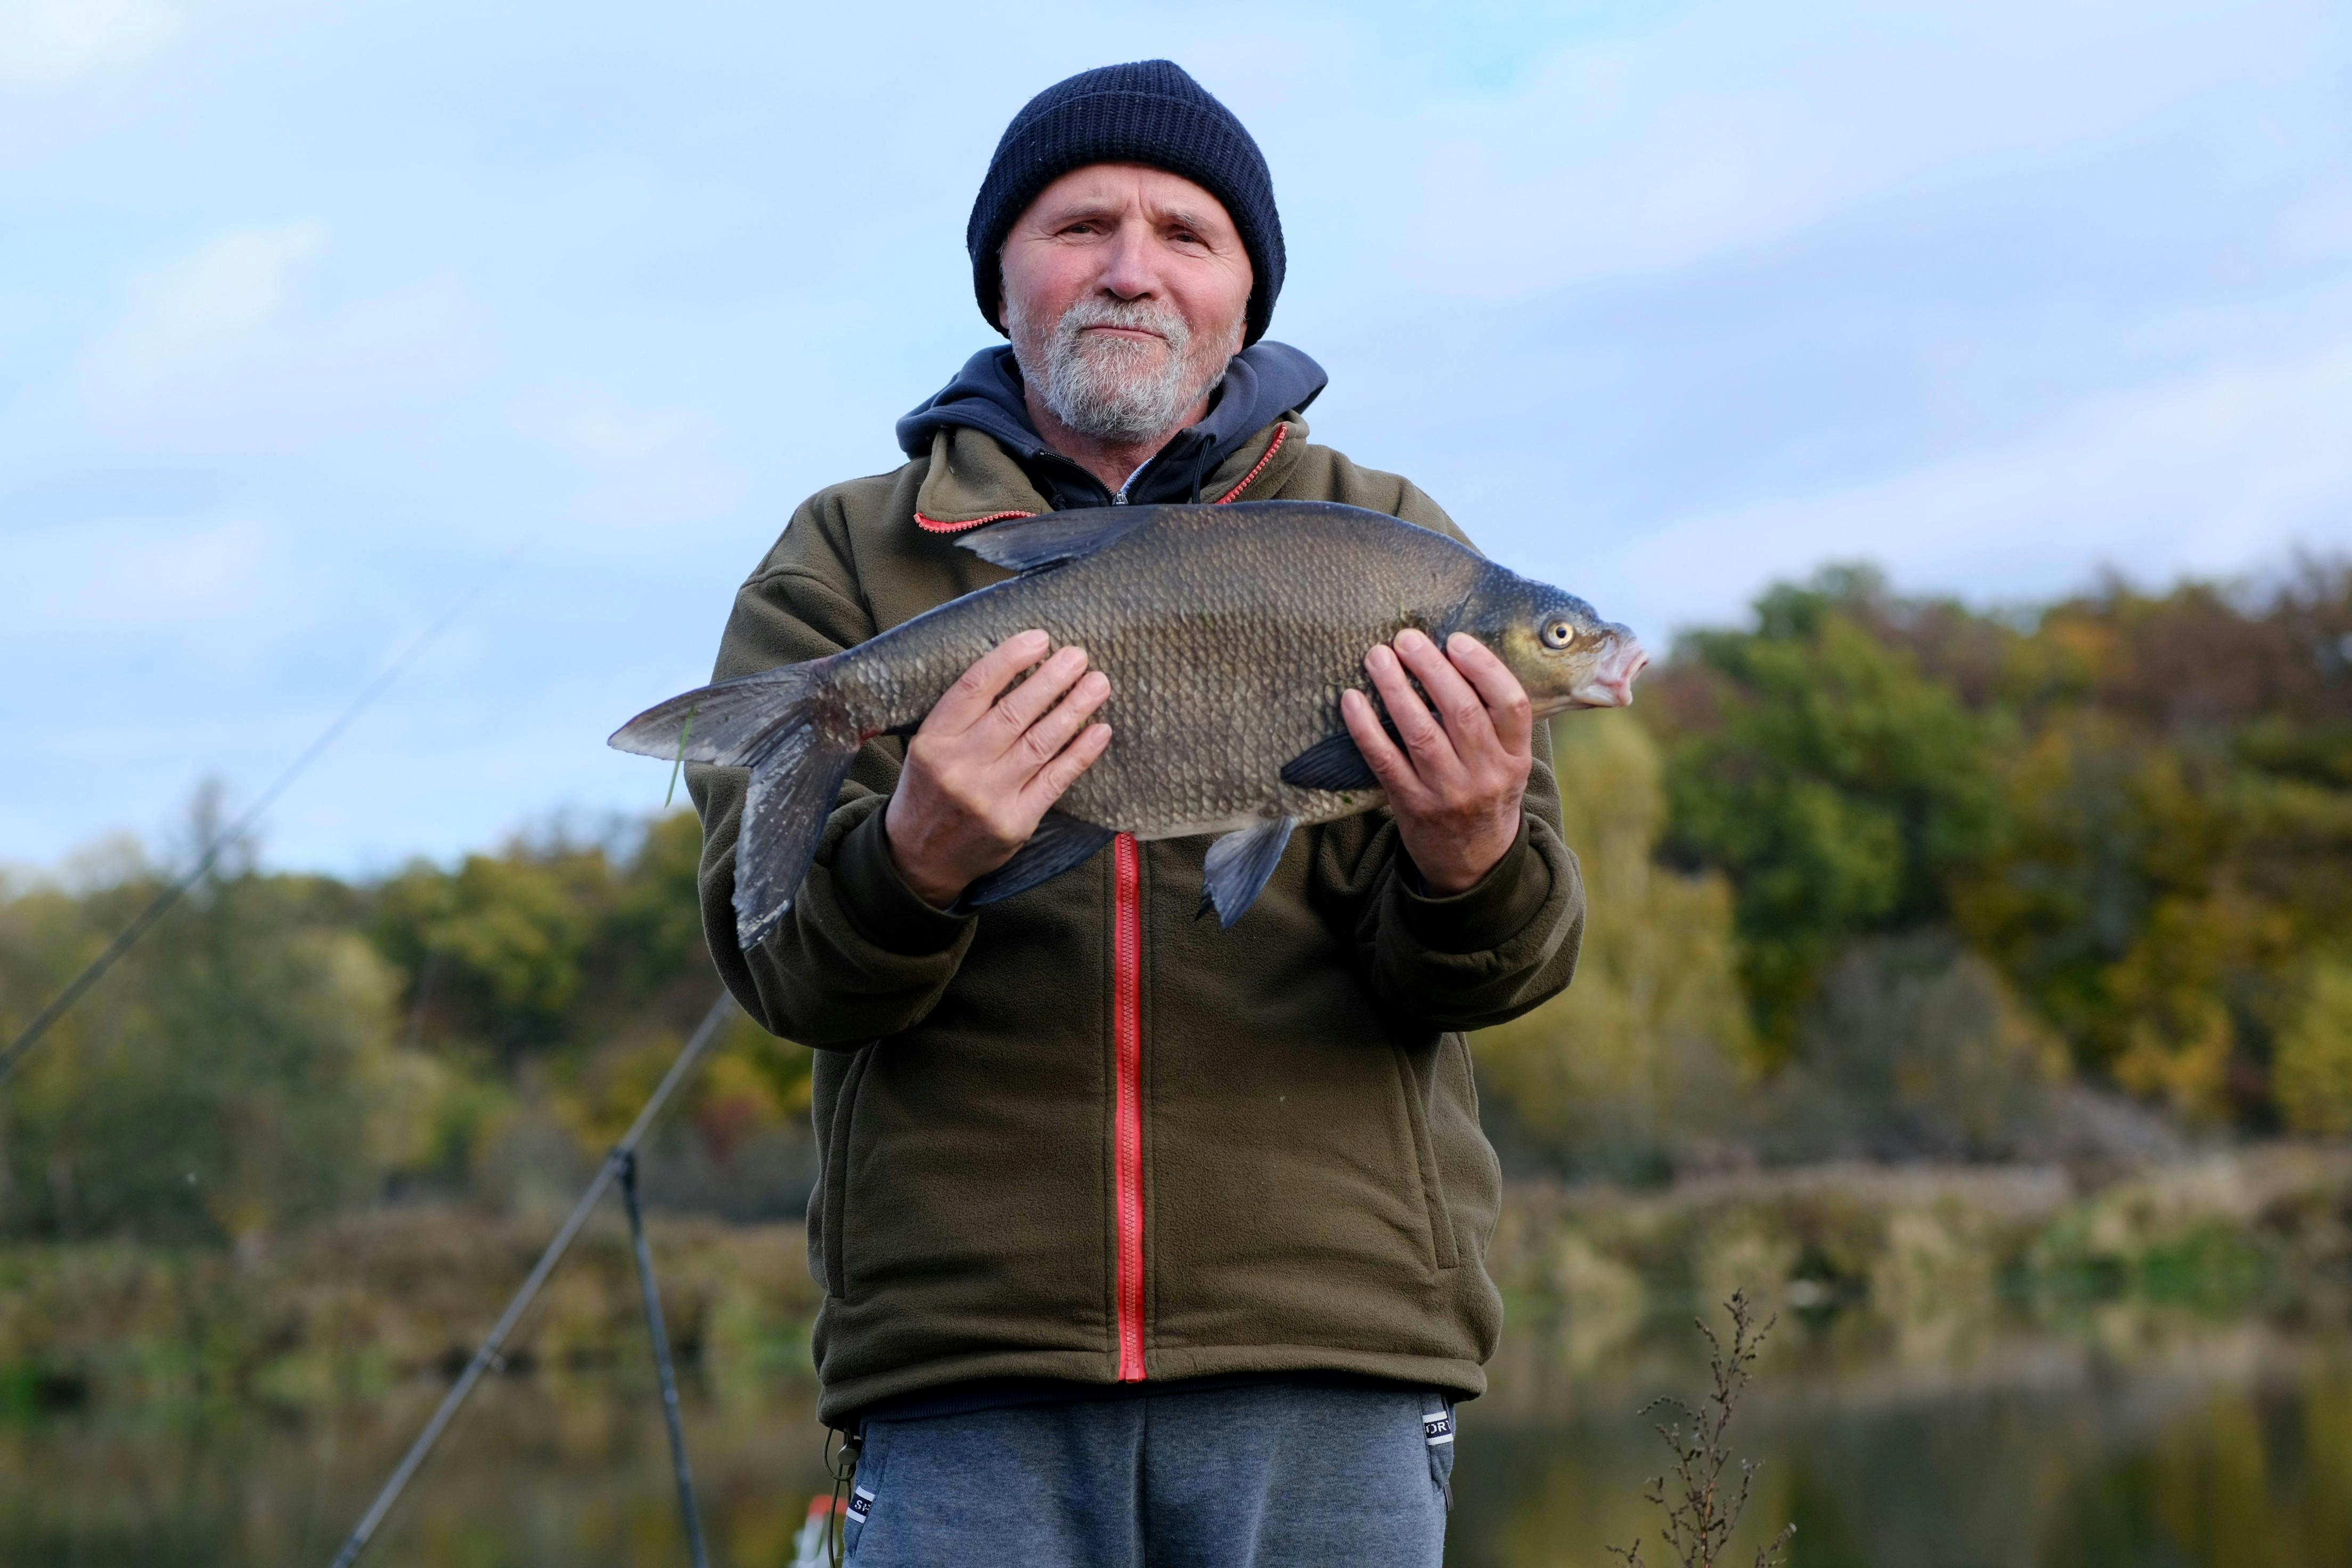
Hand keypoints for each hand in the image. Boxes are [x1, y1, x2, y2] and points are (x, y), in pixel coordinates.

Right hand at [884, 630, 1112, 907]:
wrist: (920, 859)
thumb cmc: (930, 790)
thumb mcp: (927, 748)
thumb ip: (963, 715)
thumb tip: (1019, 669)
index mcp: (933, 741)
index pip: (974, 687)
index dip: (1010, 659)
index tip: (1039, 639)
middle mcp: (959, 767)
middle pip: (1013, 713)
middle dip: (1051, 680)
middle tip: (1078, 656)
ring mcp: (989, 797)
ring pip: (1040, 743)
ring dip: (1074, 709)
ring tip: (1098, 684)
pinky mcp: (1016, 821)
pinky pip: (1056, 779)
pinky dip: (1081, 752)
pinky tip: (1100, 729)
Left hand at [1342, 629, 1532, 895]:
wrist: (1474, 862)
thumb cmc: (1488, 793)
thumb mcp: (1509, 760)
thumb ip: (1494, 718)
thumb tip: (1454, 653)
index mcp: (1516, 756)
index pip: (1510, 705)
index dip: (1484, 668)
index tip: (1456, 640)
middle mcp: (1486, 774)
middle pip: (1461, 712)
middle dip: (1430, 668)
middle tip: (1405, 638)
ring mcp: (1448, 793)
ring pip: (1420, 732)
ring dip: (1395, 689)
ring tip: (1377, 657)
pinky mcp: (1411, 805)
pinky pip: (1384, 760)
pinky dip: (1365, 728)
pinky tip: (1352, 699)